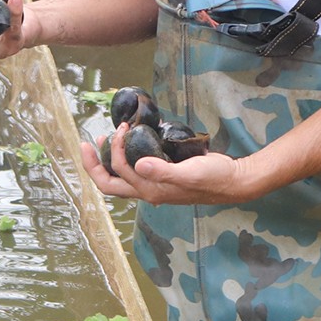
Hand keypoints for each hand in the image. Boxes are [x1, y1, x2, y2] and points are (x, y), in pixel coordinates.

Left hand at [81, 124, 253, 204]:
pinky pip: (136, 169)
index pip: (119, 173)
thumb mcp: (189, 174)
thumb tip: (138, 164)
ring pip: (121, 177)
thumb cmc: (213, 178)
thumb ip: (163, 171)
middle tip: (85, 143)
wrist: (234, 181)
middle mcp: (149, 191)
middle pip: (110, 183)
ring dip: (107, 160)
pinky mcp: (164, 175)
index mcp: (151, 192)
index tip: (122, 128)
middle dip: (93, 164)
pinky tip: (130, 141)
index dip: (114, 151)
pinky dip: (126, 156)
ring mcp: (155, 184)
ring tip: (102, 138)